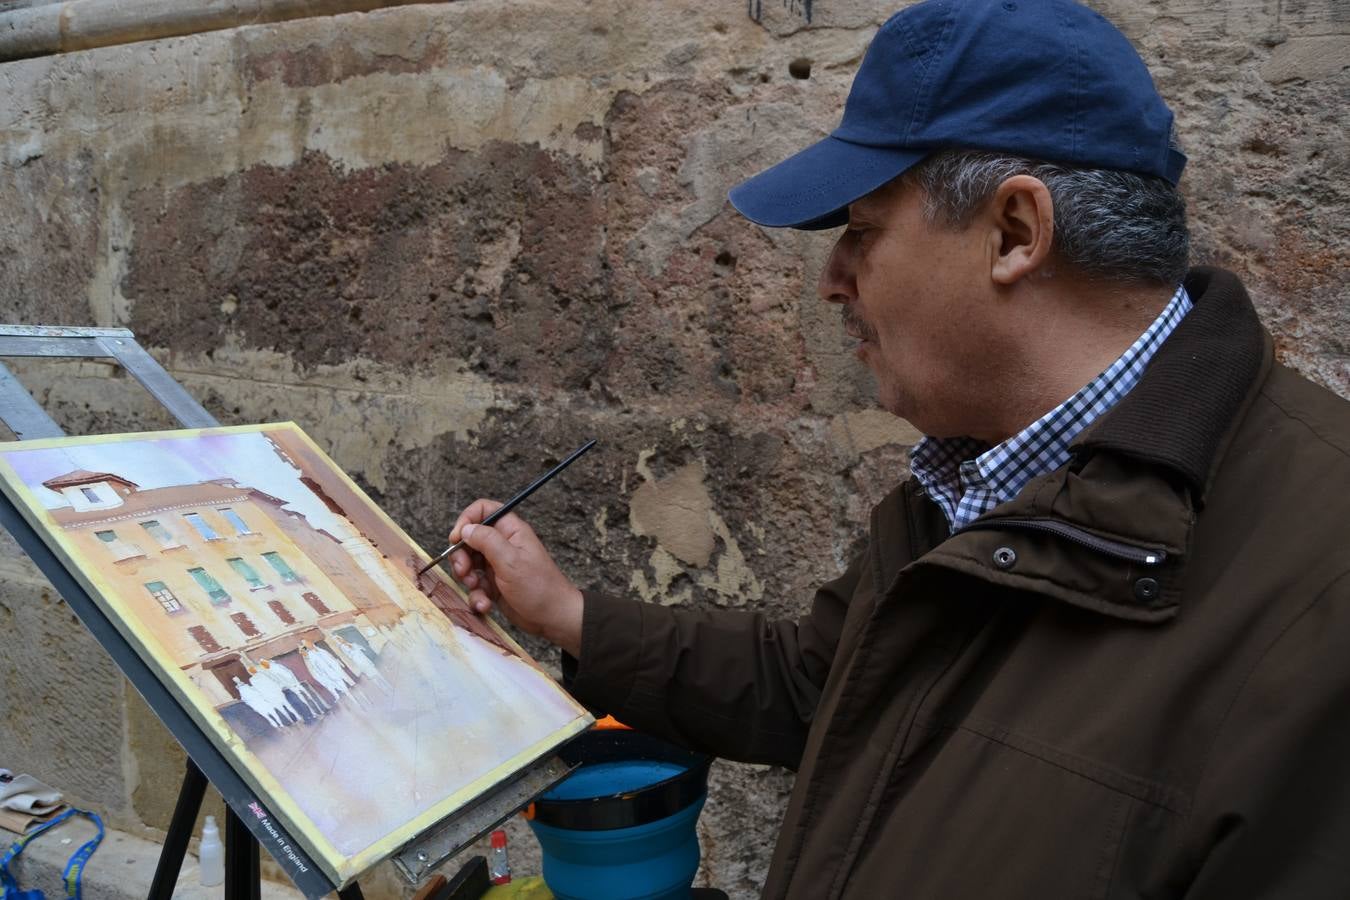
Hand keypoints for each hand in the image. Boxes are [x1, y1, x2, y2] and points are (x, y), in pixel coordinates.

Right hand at [448, 499, 583, 657]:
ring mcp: (497, 565)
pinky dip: (476, 595)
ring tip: (477, 588)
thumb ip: (486, 541)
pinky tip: (485, 604)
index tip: (456, 539)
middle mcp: (503, 545)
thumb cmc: (539, 587)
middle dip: (462, 556)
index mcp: (511, 531)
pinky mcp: (494, 584)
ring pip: (469, 563)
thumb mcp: (510, 561)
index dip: (467, 520)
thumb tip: (466, 529)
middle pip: (470, 539)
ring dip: (467, 578)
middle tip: (464, 570)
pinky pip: (476, 585)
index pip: (483, 510)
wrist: (552, 618)